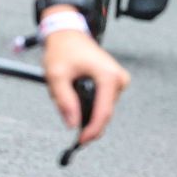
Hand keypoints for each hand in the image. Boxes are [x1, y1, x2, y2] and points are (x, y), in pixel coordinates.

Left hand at [41, 25, 129, 145]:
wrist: (69, 35)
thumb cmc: (63, 51)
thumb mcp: (56, 76)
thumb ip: (65, 102)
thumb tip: (73, 125)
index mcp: (108, 76)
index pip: (103, 112)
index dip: (91, 130)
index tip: (80, 141)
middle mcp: (119, 79)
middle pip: (104, 113)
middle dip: (84, 118)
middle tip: (65, 113)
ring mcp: (119, 81)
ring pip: (102, 109)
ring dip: (84, 108)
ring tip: (66, 90)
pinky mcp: (115, 82)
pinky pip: (102, 102)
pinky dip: (88, 102)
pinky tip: (75, 89)